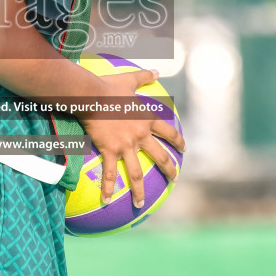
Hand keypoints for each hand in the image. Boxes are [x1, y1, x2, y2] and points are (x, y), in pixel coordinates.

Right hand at [78, 67, 185, 207]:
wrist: (92, 96)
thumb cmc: (109, 86)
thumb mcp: (129, 80)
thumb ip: (144, 76)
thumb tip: (156, 70)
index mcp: (146, 119)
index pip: (168, 132)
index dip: (178, 141)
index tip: (183, 149)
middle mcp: (140, 135)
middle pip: (160, 156)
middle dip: (169, 169)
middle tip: (175, 179)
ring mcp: (126, 145)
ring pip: (136, 173)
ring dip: (139, 190)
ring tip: (141, 204)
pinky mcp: (110, 150)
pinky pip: (110, 173)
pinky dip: (108, 188)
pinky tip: (107, 201)